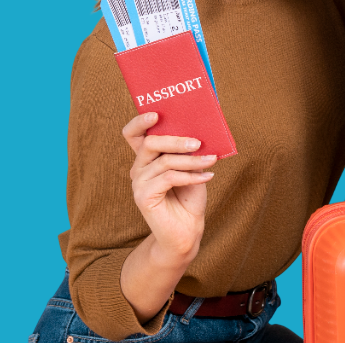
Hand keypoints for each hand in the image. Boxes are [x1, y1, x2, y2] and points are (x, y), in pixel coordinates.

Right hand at [122, 112, 214, 262]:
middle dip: (176, 140)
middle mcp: (138, 168)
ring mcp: (138, 183)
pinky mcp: (143, 197)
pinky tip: (207, 176)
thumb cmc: (189, 196)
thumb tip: (199, 131)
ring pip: (164, 161)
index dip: (140, 122)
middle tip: (198, 142)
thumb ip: (188, 151)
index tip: (156, 113)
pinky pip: (168, 178)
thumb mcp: (192, 167)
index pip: (133, 134)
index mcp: (147, 158)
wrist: (187, 230)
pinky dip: (191, 176)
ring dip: (191, 160)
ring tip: (211, 160)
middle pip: (150, 143)